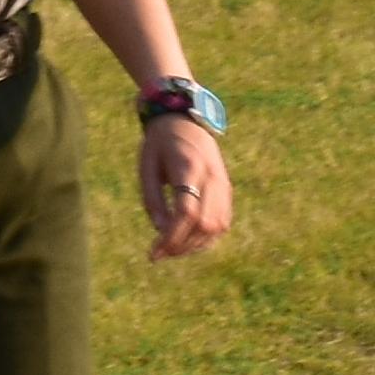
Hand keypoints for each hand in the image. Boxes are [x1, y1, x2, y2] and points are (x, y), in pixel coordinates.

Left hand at [139, 113, 231, 257]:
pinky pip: (222, 222)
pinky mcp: (227, 190)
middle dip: (182, 245)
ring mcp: (223, 184)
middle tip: (160, 253)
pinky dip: (207, 237)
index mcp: (189, 167)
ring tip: (172, 249)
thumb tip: (160, 232)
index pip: (187, 212)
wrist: (186, 121)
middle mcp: (212, 177)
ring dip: (195, 245)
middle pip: (204, 224)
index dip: (171, 238)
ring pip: (217, 227)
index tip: (153, 253)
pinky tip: (188, 240)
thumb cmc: (160, 144)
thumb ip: (152, 200)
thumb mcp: (147, 168)